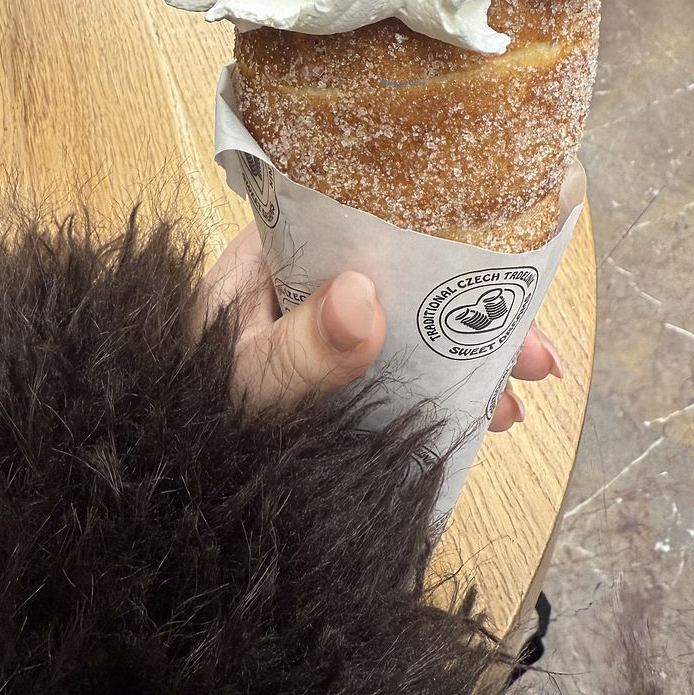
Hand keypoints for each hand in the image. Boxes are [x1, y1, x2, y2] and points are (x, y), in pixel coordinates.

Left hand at [194, 224, 561, 427]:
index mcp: (275, 254)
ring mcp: (323, 328)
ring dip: (472, 354)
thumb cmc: (178, 410)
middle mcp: (306, 281)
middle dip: (475, 307)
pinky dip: (446, 388)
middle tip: (536, 347)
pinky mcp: (334, 373)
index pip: (362, 214)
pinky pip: (401, 368)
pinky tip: (484, 415)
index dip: (436, 233)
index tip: (498, 261)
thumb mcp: (241, 381)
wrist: (157, 480)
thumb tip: (363, 298)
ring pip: (413, 324)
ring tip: (524, 392)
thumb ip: (295, 349)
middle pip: (406, 274)